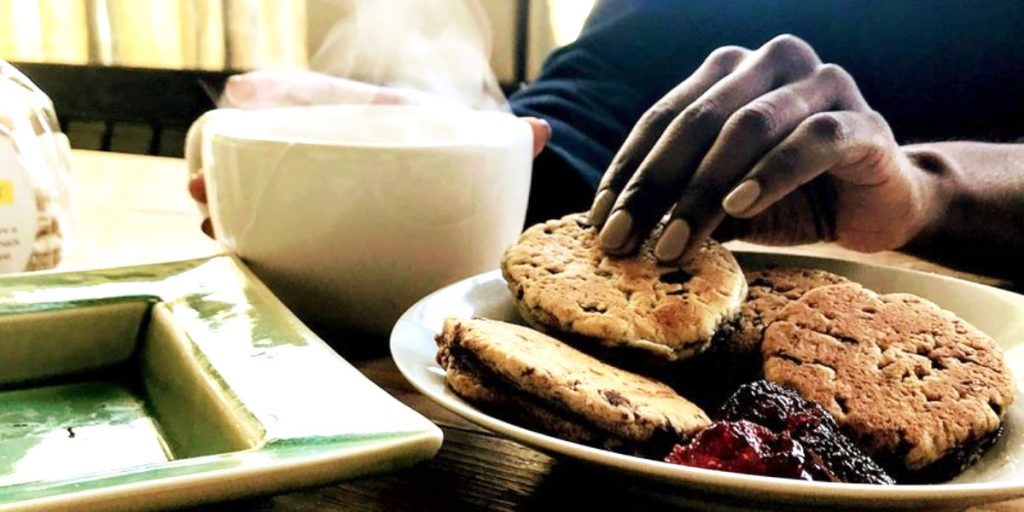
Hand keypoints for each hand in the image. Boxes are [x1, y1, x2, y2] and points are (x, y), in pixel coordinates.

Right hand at [187, 70, 551, 237]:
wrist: (465, 179)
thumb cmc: (459, 151)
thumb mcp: (472, 141)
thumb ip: (503, 138)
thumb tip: (542, 132)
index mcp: (366, 113)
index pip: (316, 95)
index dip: (277, 93)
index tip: (239, 94)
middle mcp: (334, 147)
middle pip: (270, 145)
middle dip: (229, 159)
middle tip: (199, 184)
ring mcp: (324, 183)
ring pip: (264, 186)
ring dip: (229, 201)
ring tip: (206, 219)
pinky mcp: (326, 219)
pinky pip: (281, 223)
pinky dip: (257, 235)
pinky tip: (235, 250)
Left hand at [588, 35, 938, 261]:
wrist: (878, 206)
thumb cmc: (790, 199)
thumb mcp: (722, 201)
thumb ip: (679, 200)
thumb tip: (614, 230)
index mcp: (729, 74)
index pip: (662, 118)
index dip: (628, 172)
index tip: (600, 223)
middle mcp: (771, 64)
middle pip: (697, 121)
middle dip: (654, 186)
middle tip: (623, 240)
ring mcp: (820, 84)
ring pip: (747, 128)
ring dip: (703, 191)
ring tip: (674, 242)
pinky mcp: (862, 121)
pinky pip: (811, 141)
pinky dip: (770, 174)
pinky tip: (739, 207)